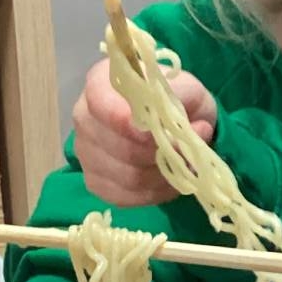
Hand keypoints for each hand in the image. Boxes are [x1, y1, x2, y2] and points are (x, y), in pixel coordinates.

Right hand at [71, 55, 218, 207]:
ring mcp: (85, 152)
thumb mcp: (187, 90)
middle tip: (186, 152)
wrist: (165, 118)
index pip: (104, 106)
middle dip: (159, 155)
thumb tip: (197, 130)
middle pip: (120, 148)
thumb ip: (188, 103)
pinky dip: (154, 193)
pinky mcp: (94, 181)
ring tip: (183, 166)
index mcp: (100, 84)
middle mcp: (84, 117)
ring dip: (162, 177)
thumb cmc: (172, 98)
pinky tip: (168, 181)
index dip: (131, 124)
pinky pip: (125, 197)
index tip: (160, 131)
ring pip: (127, 177)